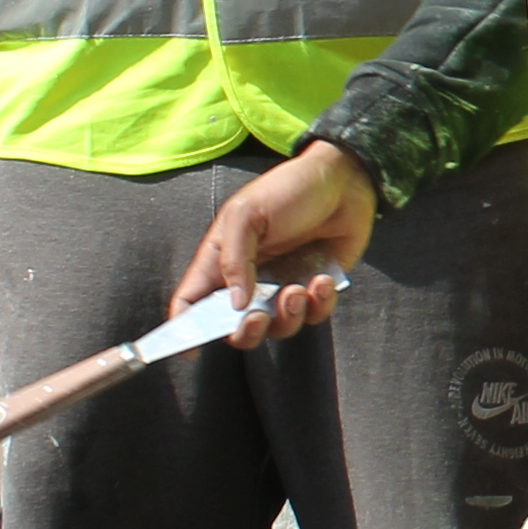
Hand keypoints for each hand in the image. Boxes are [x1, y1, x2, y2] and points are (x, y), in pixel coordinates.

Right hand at [175, 140, 379, 317]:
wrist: (343, 178)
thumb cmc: (288, 189)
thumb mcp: (247, 214)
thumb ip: (234, 259)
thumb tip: (234, 304)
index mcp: (222, 260)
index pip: (192, 301)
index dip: (184, 328)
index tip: (188, 350)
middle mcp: (250, 280)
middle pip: (235, 328)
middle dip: (246, 332)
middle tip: (258, 317)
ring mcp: (283, 286)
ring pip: (278, 328)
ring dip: (287, 316)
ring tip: (299, 289)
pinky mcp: (316, 288)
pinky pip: (314, 315)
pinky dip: (319, 304)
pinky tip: (322, 280)